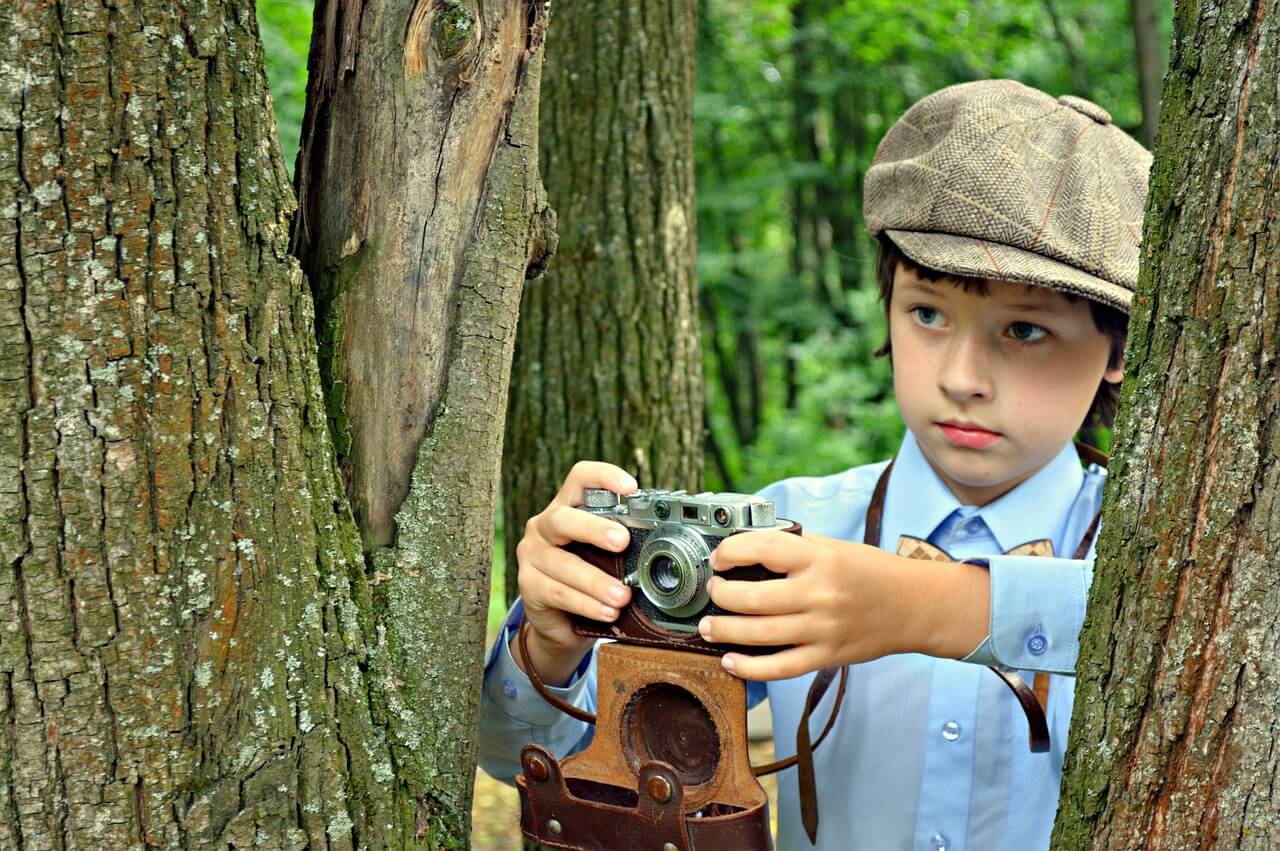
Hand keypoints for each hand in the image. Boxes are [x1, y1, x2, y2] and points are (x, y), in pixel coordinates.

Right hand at [512, 461, 637, 684]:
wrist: (563, 622)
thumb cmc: (590, 579)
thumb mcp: (607, 556)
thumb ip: (624, 543)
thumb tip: (668, 541)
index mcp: (567, 508)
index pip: (580, 479)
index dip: (604, 477)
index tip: (631, 487)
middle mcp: (544, 526)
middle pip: (563, 518)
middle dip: (594, 529)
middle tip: (622, 541)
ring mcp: (531, 555)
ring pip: (563, 563)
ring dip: (596, 581)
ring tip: (623, 596)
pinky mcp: (528, 586)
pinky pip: (559, 593)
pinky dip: (587, 604)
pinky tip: (608, 612)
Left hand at [698, 531, 989, 680]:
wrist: (914, 606)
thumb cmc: (871, 572)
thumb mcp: (833, 548)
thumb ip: (794, 549)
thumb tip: (747, 551)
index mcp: (820, 559)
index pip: (763, 549)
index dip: (732, 552)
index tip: (719, 559)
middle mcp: (820, 594)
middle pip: (753, 598)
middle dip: (721, 596)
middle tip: (713, 593)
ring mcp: (822, 629)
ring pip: (760, 634)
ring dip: (725, 631)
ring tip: (709, 626)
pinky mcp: (826, 656)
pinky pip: (780, 668)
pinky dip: (750, 668)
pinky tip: (730, 661)